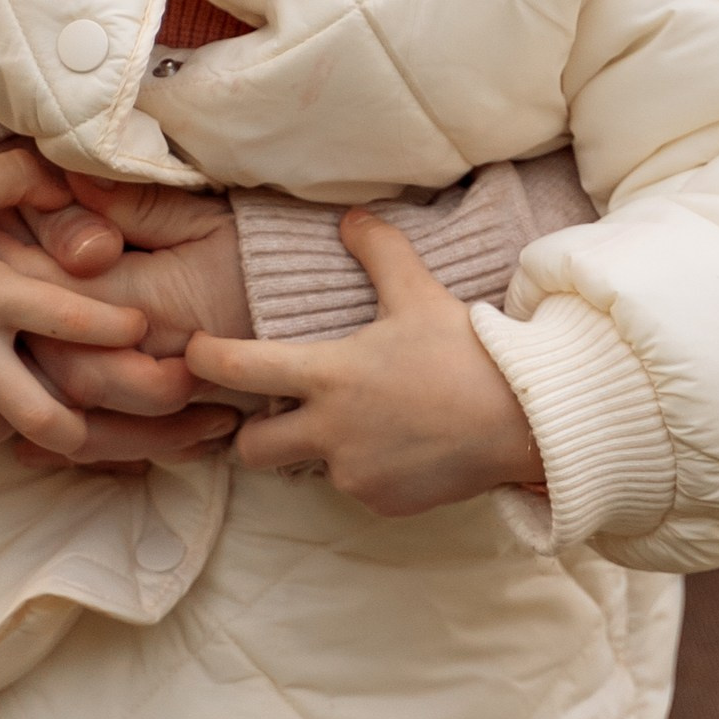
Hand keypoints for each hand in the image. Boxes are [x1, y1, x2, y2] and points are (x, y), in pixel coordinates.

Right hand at [0, 149, 235, 463]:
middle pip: (40, 414)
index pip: (67, 318)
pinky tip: (35, 427)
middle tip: (136, 423)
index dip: (117, 330)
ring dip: (45, 437)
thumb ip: (20, 179)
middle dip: (94, 430)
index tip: (151, 331)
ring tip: (93, 431)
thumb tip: (77, 176)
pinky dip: (4, 432)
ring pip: (4, 435)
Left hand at [186, 212, 545, 519]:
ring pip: (308, 468)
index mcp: (330, 375)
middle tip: (275, 410)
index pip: (240, 370)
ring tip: (362, 420)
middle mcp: (330, 433)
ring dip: (319, 448)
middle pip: (250, 449)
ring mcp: (354, 475)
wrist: (524, 420)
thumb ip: (378, 251)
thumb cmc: (467, 353)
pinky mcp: (381, 503)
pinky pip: (354, 487)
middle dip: (251, 433)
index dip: (205, 359)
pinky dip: (365, 468)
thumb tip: (350, 215)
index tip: (194, 352)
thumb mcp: (419, 293)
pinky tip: (399, 444)